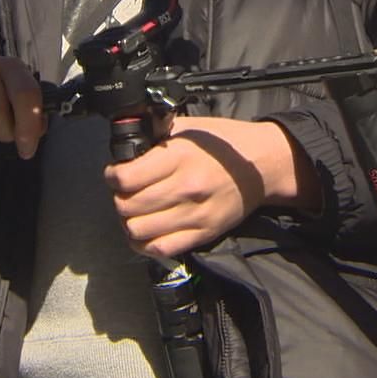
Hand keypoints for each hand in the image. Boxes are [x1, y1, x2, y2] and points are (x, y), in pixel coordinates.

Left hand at [105, 116, 316, 257]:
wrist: (264, 165)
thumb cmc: (226, 144)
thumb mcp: (190, 128)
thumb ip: (158, 136)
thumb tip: (129, 146)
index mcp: (180, 158)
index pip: (126, 178)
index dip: (112, 176)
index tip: (115, 174)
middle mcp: (185, 188)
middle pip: (128, 206)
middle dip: (119, 198)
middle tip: (126, 193)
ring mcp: (195, 215)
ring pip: (139, 231)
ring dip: (130, 222)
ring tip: (136, 212)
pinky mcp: (203, 233)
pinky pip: (161, 249)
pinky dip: (146, 243)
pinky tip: (147, 231)